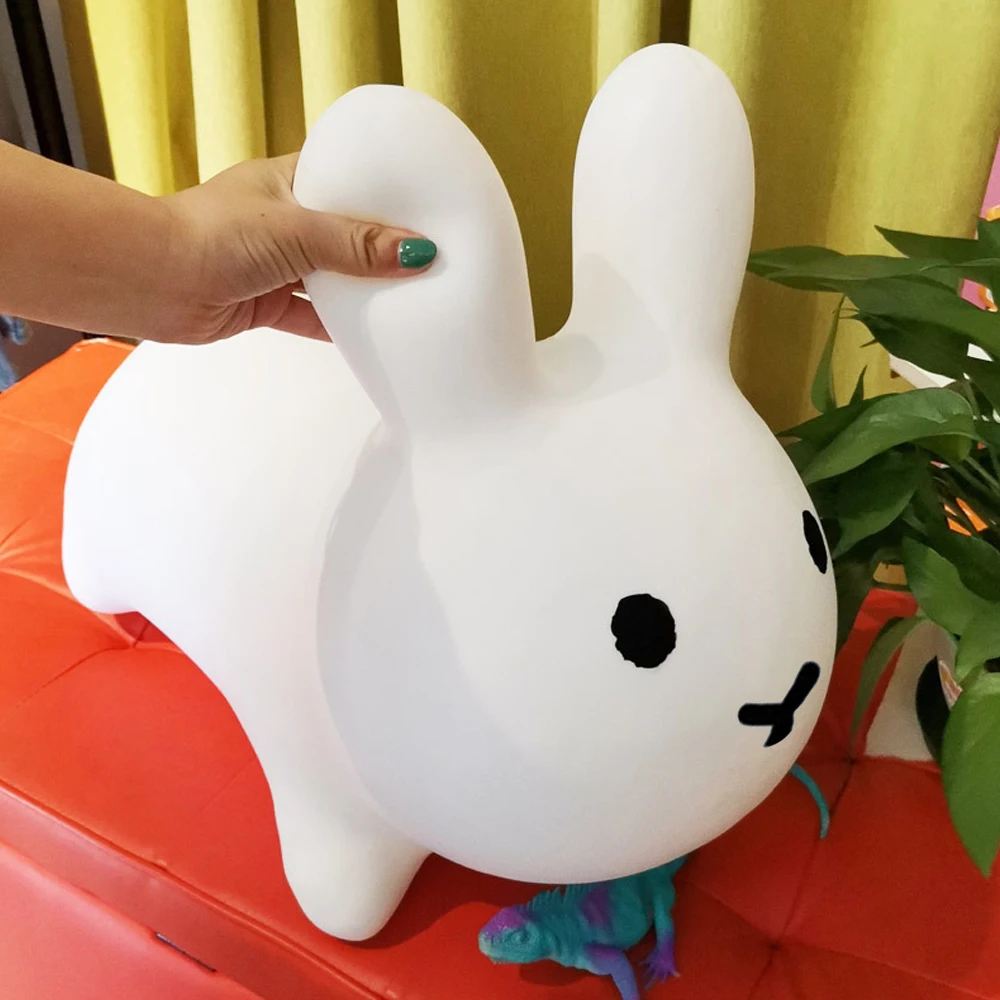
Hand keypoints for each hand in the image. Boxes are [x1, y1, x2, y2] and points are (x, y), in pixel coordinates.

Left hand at [162, 153, 436, 343]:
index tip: (423, 208)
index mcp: (288, 181)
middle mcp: (283, 220)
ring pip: (331, 278)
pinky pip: (312, 316)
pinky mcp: (265, 303)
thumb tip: (416, 252)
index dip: (383, 194)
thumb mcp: (296, 230)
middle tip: (427, 259)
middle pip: (345, 234)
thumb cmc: (210, 235)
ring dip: (361, 291)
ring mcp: (274, 263)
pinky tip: (371, 334)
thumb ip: (357, 245)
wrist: (152, 282)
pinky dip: (338, 326)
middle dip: (379, 249)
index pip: (346, 180)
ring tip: (409, 298)